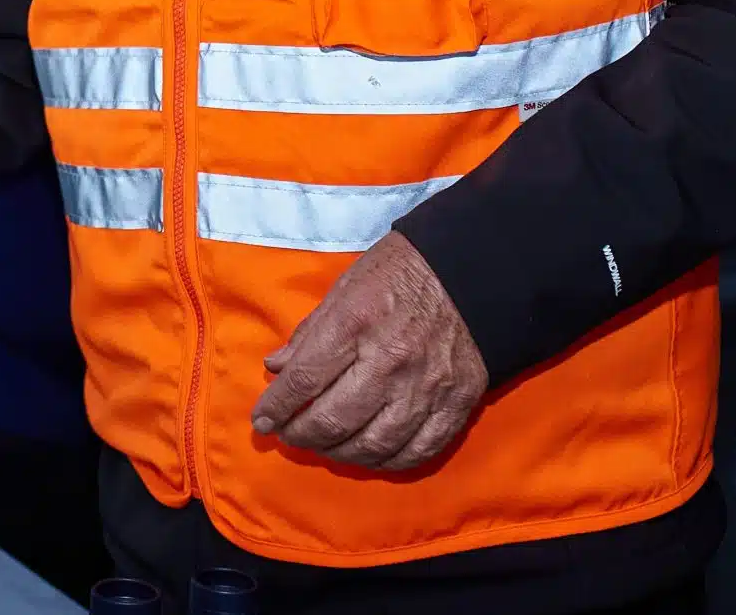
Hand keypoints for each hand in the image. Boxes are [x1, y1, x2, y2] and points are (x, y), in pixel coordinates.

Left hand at [251, 231, 487, 471]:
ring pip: (373, 445)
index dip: (276, 408)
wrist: (473, 274)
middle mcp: (389, 362)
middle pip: (334, 420)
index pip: (304, 380)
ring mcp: (425, 389)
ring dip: (338, 454)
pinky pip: (416, 451)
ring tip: (322, 446)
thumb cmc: (399, 275)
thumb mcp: (345, 288)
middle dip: (301, 435)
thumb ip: (309, 333)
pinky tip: (366, 454)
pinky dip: (385, 461)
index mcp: (355, 324)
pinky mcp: (456, 406)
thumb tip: (275, 368)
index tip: (261, 422)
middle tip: (288, 436)